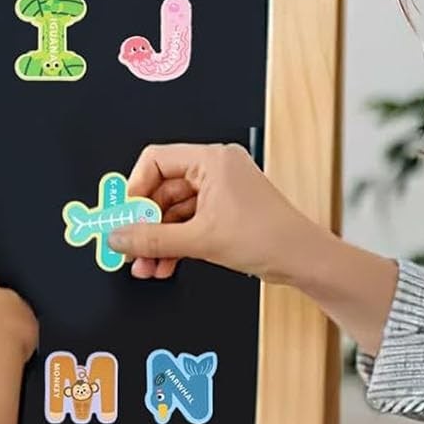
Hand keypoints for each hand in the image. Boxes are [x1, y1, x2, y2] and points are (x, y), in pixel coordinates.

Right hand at [108, 142, 317, 283]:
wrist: (302, 260)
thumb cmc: (269, 237)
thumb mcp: (201, 239)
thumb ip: (153, 239)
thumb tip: (120, 236)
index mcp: (211, 160)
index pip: (155, 160)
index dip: (135, 188)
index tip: (124, 215)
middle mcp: (215, 170)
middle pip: (162, 190)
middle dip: (145, 224)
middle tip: (130, 246)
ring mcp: (219, 192)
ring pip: (173, 212)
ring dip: (157, 240)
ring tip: (146, 264)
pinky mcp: (223, 213)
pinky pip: (187, 223)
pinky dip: (174, 243)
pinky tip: (164, 263)